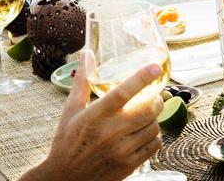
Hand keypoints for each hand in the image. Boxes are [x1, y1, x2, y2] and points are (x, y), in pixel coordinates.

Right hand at [23, 50, 162, 180]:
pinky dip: (155, 135)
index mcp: (95, 116)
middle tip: (154, 95)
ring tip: (148, 113)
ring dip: (155, 118)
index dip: (141, 78)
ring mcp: (122, 151)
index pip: (122, 93)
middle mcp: (110, 133)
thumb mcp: (71, 110)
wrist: (66, 177)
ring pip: (153, 128)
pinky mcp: (130, 164)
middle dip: (156, 99)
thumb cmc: (67, 141)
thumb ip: (82, 82)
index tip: (154, 67)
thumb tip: (87, 55)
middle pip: (147, 110)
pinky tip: (146, 131)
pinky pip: (154, 146)